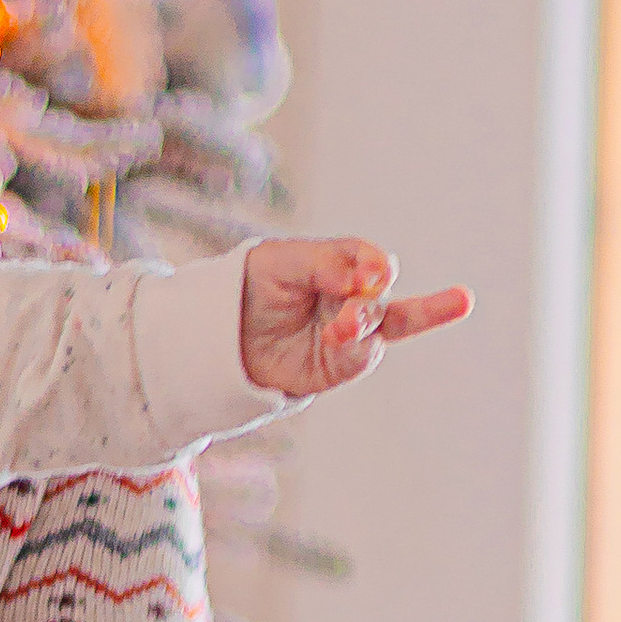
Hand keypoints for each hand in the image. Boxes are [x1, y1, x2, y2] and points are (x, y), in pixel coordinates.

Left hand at [239, 239, 471, 396]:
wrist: (224, 335)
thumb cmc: (254, 287)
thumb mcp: (278, 261)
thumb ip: (322, 263)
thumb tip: (361, 278)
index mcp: (341, 264)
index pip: (371, 259)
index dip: (375, 264)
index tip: (371, 275)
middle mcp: (354, 295)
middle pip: (381, 293)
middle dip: (367, 299)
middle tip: (350, 305)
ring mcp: (355, 330)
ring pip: (397, 322)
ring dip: (370, 322)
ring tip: (343, 327)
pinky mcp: (346, 362)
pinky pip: (365, 355)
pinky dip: (357, 349)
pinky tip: (338, 341)